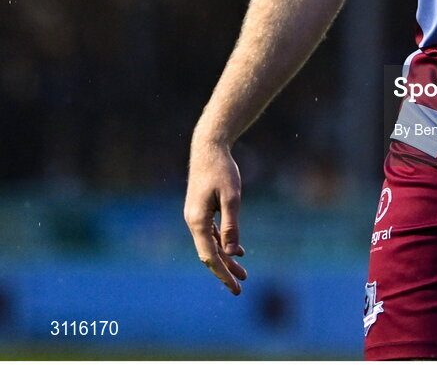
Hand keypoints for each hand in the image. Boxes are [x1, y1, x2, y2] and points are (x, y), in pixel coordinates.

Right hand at [184, 140, 247, 294]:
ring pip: (210, 245)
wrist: (208, 148)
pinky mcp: (200, 210)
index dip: (223, 274)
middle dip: (225, 271)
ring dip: (226, 258)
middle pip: (209, 254)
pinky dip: (223, 244)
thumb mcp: (231, 196)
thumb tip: (231, 252)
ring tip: (243, 272)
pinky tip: (236, 250)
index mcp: (197, 221)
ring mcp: (195, 216)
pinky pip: (211, 234)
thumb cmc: (221, 169)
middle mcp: (193, 222)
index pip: (210, 257)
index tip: (236, 288)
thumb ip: (231, 224)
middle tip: (241, 287)